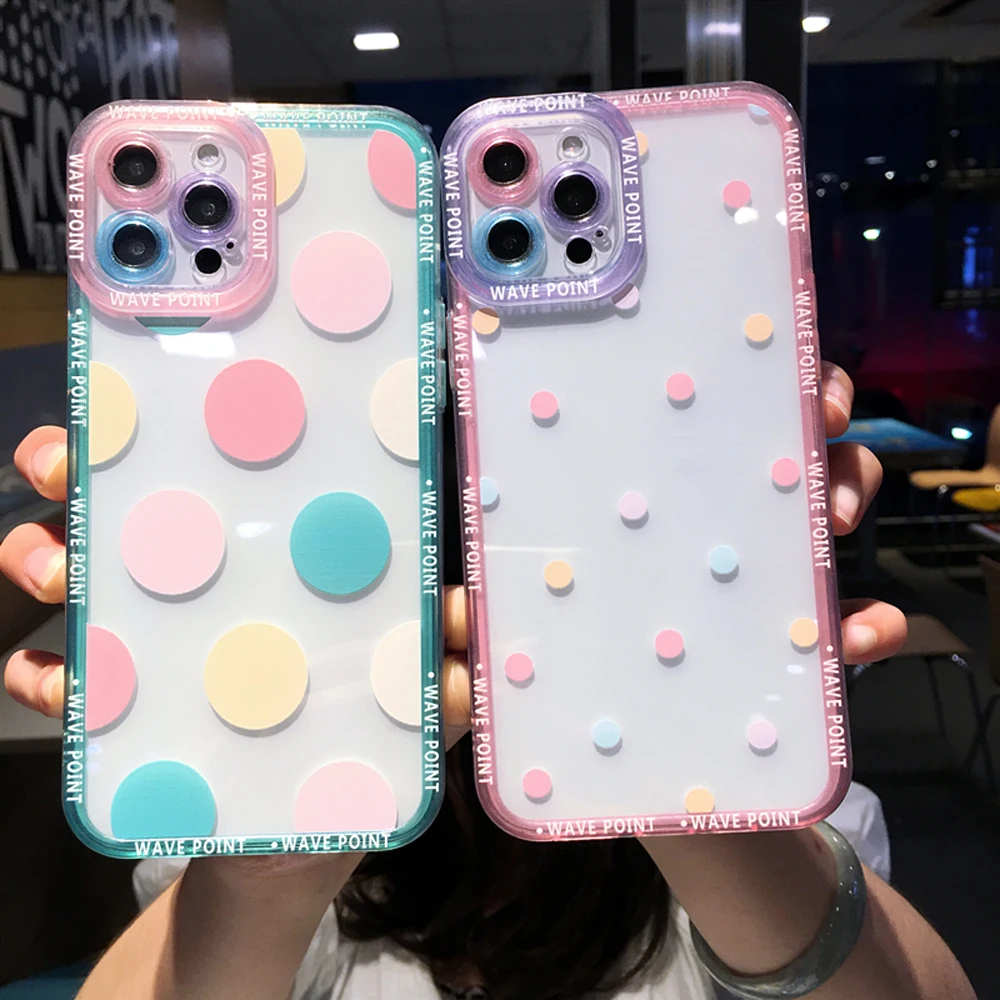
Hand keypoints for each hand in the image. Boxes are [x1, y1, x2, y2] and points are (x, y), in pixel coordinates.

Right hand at [1, 428, 470, 881]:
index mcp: (269, 570)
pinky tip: (49, 678)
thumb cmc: (353, 757)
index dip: (186, 439)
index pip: (224, 486)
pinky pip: (55, 678)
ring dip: (42, 555)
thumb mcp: (404, 713)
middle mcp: (201, 589)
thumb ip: (435, 674)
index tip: (154, 408)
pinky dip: (39, 672)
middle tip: (67, 469)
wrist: (289, 855)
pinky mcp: (111, 711)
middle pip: (127, 508)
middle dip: (80, 472)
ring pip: (71, 571)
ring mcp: (147, 643)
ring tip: (55, 573)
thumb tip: (454, 616)